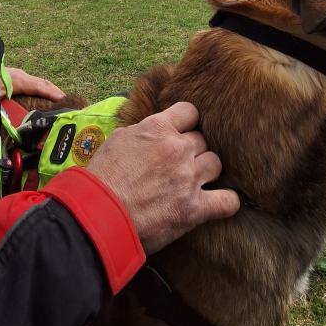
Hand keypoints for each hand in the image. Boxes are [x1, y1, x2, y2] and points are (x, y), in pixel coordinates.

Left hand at [3, 67, 65, 101]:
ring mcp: (21, 74)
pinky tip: (45, 94)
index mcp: (17, 81)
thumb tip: (7, 125)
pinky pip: (35, 82)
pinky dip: (44, 88)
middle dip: (56, 91)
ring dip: (51, 89)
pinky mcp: (18, 76)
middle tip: (67, 101)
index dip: (50, 93)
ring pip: (40, 82)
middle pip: (43, 83)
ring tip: (60, 99)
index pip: (38, 87)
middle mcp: (22, 75)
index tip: (62, 99)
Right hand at [87, 102, 239, 254]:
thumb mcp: (118, 139)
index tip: (182, 133)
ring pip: (216, 164)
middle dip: (192, 151)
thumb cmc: (101, 178)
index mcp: (158, 128)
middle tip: (179, 164)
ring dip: (206, 172)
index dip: (186, 123)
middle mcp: (177, 149)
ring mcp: (188, 178)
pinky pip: (227, 201)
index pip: (190, 112)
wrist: (98, 214)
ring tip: (194, 181)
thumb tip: (152, 130)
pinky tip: (220, 202)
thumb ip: (142, 131)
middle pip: (202, 140)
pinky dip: (226, 202)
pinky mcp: (194, 209)